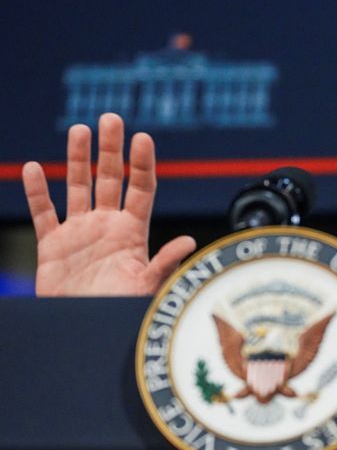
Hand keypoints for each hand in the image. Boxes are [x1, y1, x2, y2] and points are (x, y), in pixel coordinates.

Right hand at [22, 113, 195, 295]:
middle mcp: (107, 225)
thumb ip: (163, 263)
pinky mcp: (53, 245)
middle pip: (109, 179)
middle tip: (111, 118)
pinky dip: (36, 191)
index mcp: (133, 232)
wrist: (85, 331)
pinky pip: (43, 213)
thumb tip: (188, 242)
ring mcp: (79, 232)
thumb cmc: (120, 311)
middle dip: (110, 149)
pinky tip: (34, 168)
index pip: (141, 189)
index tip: (143, 138)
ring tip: (79, 130)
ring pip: (77, 187)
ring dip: (77, 159)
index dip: (141, 164)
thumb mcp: (144, 287)